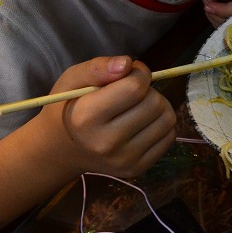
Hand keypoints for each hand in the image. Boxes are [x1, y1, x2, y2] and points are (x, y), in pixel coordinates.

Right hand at [39, 56, 175, 179]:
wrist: (62, 149)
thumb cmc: (69, 107)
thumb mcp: (73, 80)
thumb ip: (98, 67)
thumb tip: (127, 63)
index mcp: (86, 117)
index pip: (135, 88)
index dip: (139, 73)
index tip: (130, 73)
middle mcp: (106, 143)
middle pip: (155, 103)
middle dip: (148, 90)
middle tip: (132, 93)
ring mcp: (123, 159)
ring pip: (167, 119)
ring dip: (158, 106)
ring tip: (138, 107)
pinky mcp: (137, 169)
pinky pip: (169, 137)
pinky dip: (161, 125)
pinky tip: (142, 123)